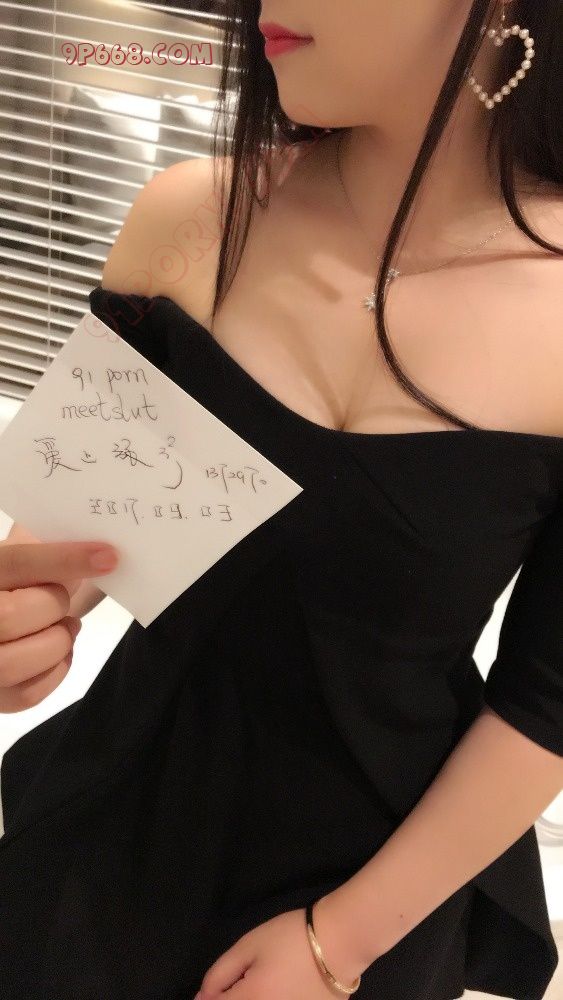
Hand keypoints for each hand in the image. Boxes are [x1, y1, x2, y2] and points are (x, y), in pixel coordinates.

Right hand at [0, 526, 118, 711]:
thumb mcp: (23, 554)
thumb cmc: (16, 583)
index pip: (18, 562)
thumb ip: (51, 548)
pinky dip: (56, 669)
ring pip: (18, 659)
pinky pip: (29, 693)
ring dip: (56, 641)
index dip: (65, 559)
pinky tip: (55, 651)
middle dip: (53, 606)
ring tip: (62, 626)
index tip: (108, 557)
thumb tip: (101, 554)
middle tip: (62, 601)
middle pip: (13, 614)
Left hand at [194, 906, 361, 999]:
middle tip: (250, 983)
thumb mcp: (249, 945)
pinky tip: (286, 990)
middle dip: (233, 999)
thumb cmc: (291, 938)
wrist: (341, 942)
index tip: (219, 987)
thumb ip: (220, 974)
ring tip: (270, 984)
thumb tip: (203, 998)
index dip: (209, 998)